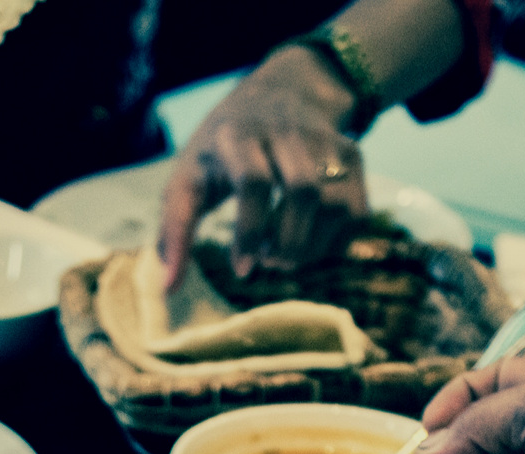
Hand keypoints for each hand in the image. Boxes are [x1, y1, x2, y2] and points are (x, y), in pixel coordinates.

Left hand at [157, 43, 369, 285]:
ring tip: (284, 256)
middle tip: (267, 262)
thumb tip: (168, 289)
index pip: (254, 181)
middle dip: (287, 243)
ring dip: (311, 246)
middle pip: (304, 191)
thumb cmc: (222, 151)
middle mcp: (286, 132)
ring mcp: (325, 142)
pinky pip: (357, 210)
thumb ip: (175, 230)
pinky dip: (335, 242)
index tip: (242, 268)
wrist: (279, 93)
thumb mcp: (189, 177)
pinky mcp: (352, 155)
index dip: (250, 231)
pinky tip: (309, 245)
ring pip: (335, 203)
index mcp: (237, 135)